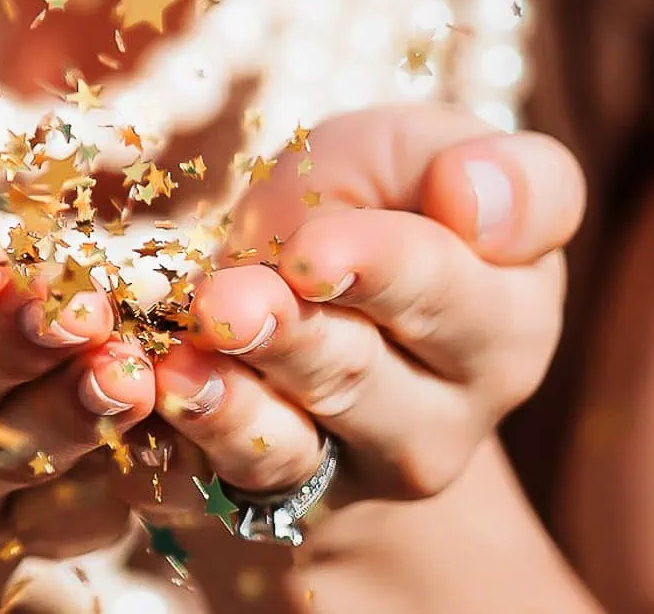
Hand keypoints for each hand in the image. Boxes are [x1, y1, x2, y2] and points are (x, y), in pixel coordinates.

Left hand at [128, 104, 580, 511]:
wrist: (309, 272)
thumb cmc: (387, 198)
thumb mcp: (433, 155)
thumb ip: (499, 174)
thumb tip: (477, 200)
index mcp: (505, 319)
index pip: (448, 294)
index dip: (379, 269)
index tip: (313, 254)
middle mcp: (444, 416)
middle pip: (362, 377)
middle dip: (288, 340)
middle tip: (224, 307)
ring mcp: (357, 467)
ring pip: (293, 447)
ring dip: (231, 407)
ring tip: (181, 367)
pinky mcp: (273, 498)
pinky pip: (221, 485)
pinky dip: (180, 446)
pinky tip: (148, 401)